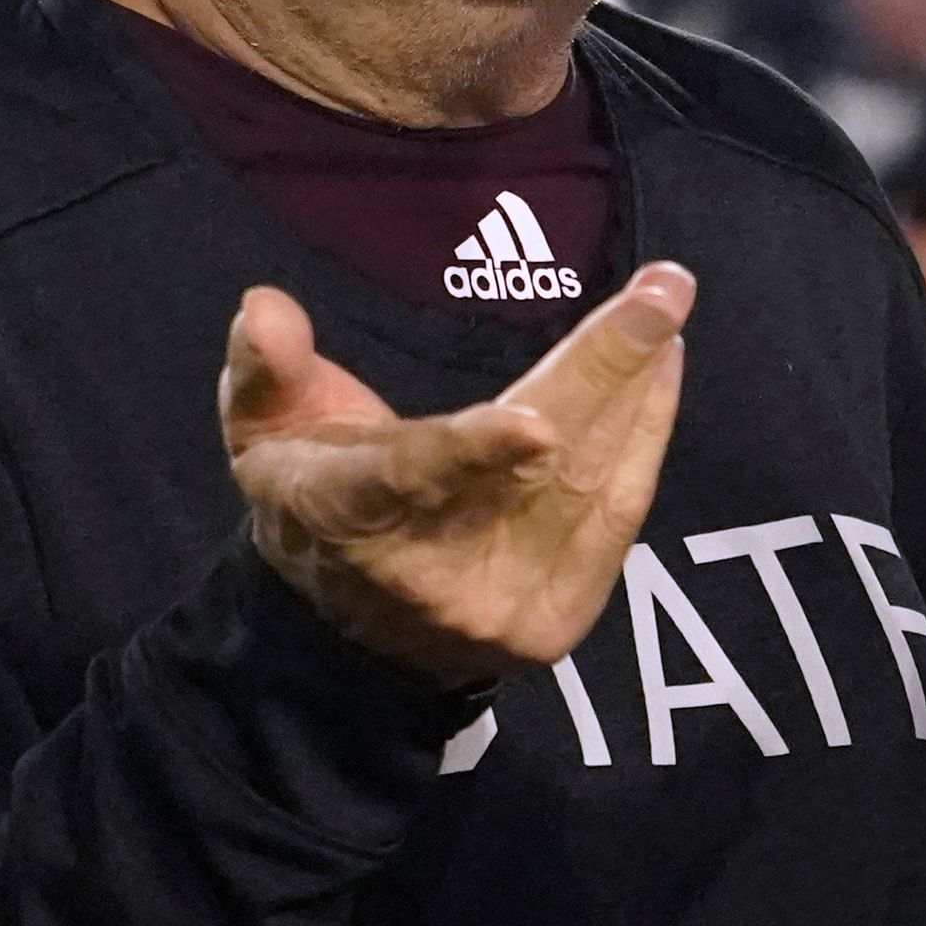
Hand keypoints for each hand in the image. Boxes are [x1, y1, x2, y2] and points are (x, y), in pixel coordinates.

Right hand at [221, 266, 693, 688]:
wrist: (359, 635)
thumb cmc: (317, 497)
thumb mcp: (265, 431)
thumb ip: (266, 368)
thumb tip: (263, 308)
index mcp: (344, 517)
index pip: (409, 484)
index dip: (471, 454)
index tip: (537, 422)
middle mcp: (429, 576)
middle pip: (531, 473)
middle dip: (603, 373)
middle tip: (662, 291)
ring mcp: (500, 609)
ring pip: (587, 489)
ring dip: (637, 394)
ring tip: (661, 313)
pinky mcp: (557, 623)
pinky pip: (618, 519)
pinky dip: (645, 438)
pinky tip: (660, 371)